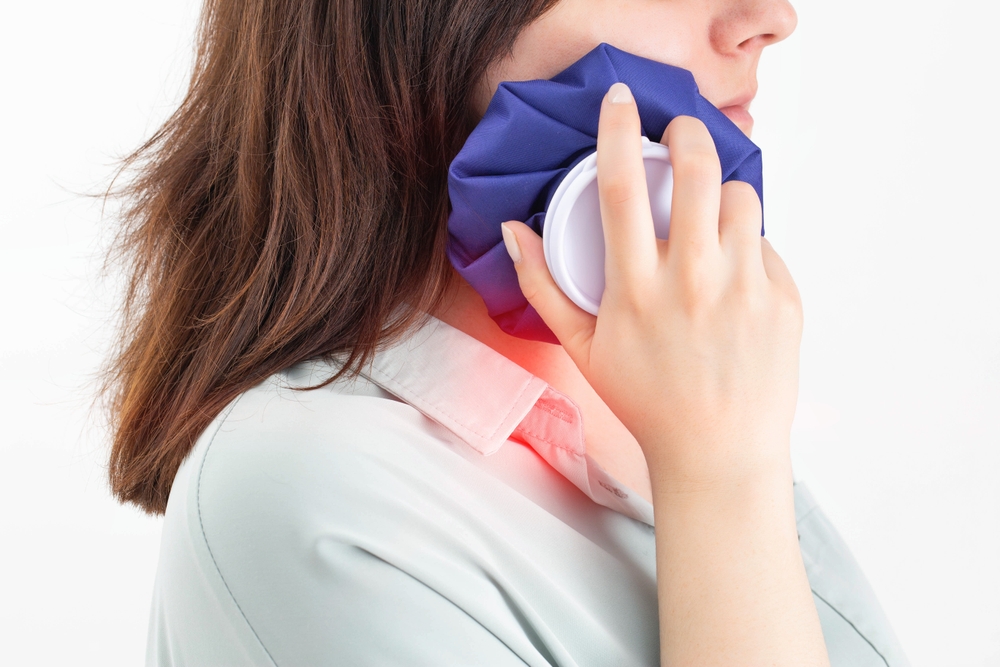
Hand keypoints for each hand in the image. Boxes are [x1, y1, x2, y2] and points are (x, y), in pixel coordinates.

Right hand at [500, 82, 802, 488]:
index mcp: (636, 290)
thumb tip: (513, 231)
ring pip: (740, 197)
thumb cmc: (646, 401)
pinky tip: (732, 277)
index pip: (623, 188)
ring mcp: (743, 290)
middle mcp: (692, 282)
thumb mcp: (581, 349)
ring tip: (708, 216)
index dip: (618, 132)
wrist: (717, 453)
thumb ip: (542, 287)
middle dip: (688, 133)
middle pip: (696, 171)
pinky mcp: (782, 300)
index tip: (619, 100)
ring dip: (721, 192)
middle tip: (680, 134)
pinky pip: (765, 244)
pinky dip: (746, 246)